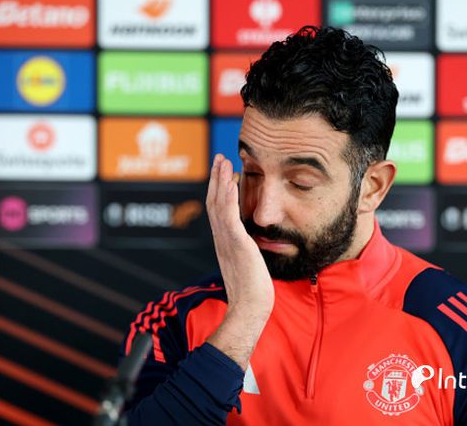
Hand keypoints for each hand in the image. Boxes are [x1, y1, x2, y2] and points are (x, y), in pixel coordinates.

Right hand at [205, 154, 273, 369]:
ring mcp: (227, 241)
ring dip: (221, 182)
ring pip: (219, 205)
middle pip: (214, 202)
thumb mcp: (247, 265)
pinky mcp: (237, 245)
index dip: (219, 190)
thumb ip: (245, 252)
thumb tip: (250, 247)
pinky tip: (231, 183)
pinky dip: (228, 198)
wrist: (249, 309)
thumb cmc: (252, 292)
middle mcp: (222, 239)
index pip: (218, 211)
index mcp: (224, 243)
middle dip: (217, 179)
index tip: (224, 173)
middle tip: (220, 159)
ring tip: (224, 162)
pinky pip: (229, 217)